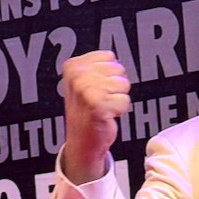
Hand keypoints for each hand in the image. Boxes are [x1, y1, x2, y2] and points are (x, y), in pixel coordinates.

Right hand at [59, 50, 130, 182]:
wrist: (82, 142)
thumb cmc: (86, 112)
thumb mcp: (84, 82)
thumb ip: (97, 66)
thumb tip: (113, 58)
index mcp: (73, 66)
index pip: (109, 57)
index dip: (108, 74)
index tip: (96, 87)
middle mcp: (77, 76)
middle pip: (118, 69)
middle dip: (115, 86)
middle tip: (101, 99)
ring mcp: (86, 91)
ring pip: (123, 84)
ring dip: (118, 98)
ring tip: (104, 107)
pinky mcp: (98, 106)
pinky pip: (125, 100)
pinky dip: (120, 110)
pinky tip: (107, 115)